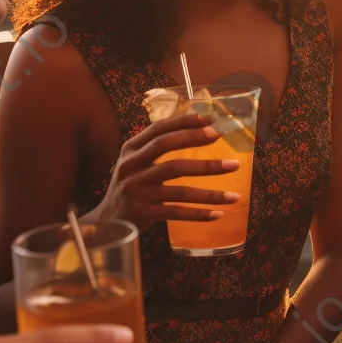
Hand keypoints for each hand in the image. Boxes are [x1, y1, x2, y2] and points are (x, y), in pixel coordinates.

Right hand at [96, 111, 242, 232]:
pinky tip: (218, 214)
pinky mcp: (142, 213)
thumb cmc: (131, 187)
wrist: (107, 223)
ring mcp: (136, 191)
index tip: (210, 119)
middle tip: (221, 139)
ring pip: (178, 187)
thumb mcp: (136, 163)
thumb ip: (157, 148)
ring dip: (210, 191)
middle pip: (166, 148)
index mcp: (131, 150)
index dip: (185, 122)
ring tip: (235, 194)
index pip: (158, 129)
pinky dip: (198, 214)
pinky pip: (176, 213)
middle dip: (196, 141)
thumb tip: (200, 129)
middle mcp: (131, 167)